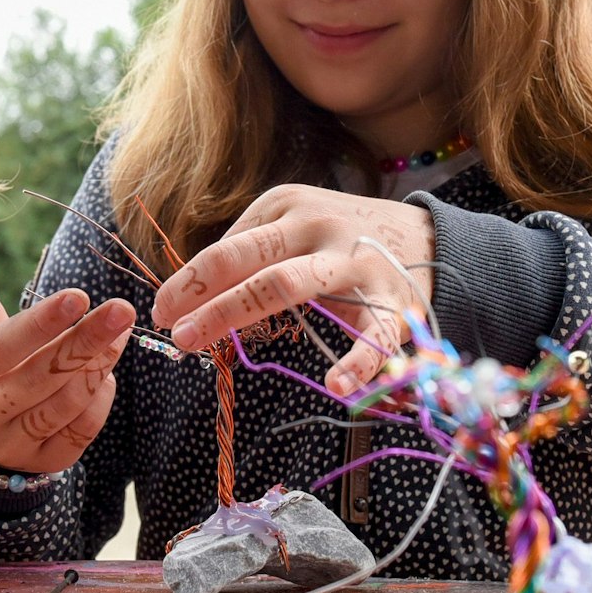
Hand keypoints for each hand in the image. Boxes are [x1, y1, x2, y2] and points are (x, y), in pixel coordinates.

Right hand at [0, 209, 134, 475]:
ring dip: (98, 366)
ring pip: (64, 406)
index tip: (79, 295)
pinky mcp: (43, 463)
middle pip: (40, 378)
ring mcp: (12, 445)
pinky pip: (80, 433)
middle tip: (122, 310)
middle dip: (85, 343)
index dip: (41, 324)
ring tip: (121, 331)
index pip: (4, 349)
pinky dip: (100, 400)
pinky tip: (107, 370)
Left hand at [149, 184, 436, 395]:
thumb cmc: (340, 239)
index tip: (163, 310)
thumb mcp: (292, 224)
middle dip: (201, 298)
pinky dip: (358, 365)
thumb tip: (192, 293)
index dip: (188, 281)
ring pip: (286, 285)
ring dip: (234, 315)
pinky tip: (336, 386)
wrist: (428, 240)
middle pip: (247, 263)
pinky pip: (373, 338)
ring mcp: (354, 262)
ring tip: (198, 345)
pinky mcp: (392, 303)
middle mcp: (316, 227)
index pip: (225, 248)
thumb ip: (248, 252)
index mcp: (286, 206)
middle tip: (171, 332)